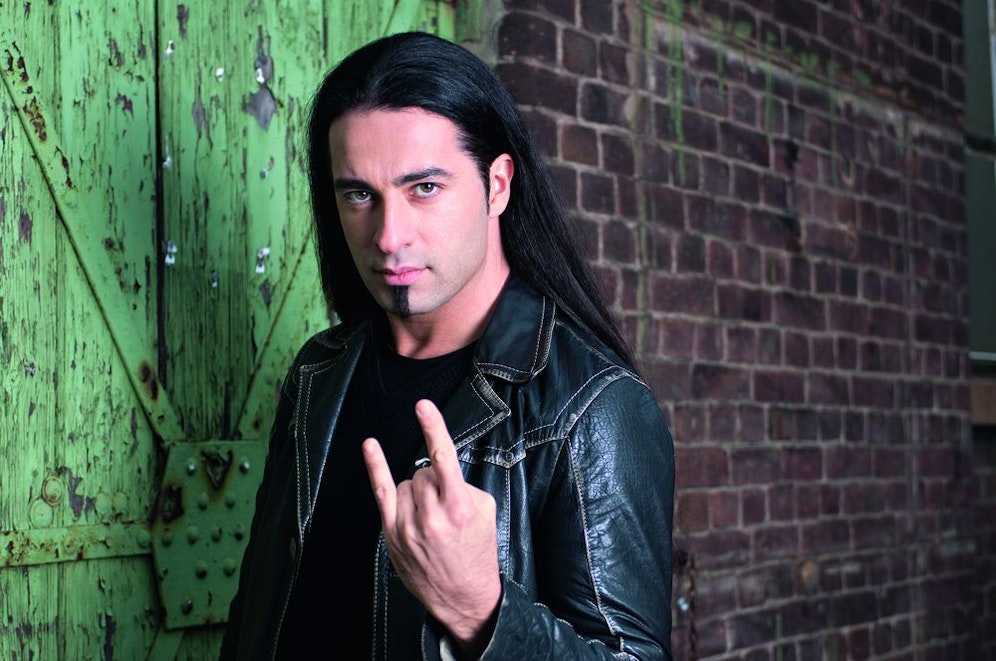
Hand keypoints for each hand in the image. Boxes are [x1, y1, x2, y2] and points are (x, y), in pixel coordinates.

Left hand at [363, 399, 500, 655]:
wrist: (463, 596)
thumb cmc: (477, 550)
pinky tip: (370, 446)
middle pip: (424, 472)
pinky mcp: (392, 534)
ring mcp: (408, 526)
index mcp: (459, 507)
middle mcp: (431, 516)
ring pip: (407, 482)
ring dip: (418, 490)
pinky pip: (381, 491)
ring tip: (431, 517)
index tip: (423, 405)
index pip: (443, 458)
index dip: (433, 428)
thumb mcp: (485, 512)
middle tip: (445, 507)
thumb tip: (440, 469)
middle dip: (435, 481)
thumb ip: (463, 484)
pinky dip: (376, 466)